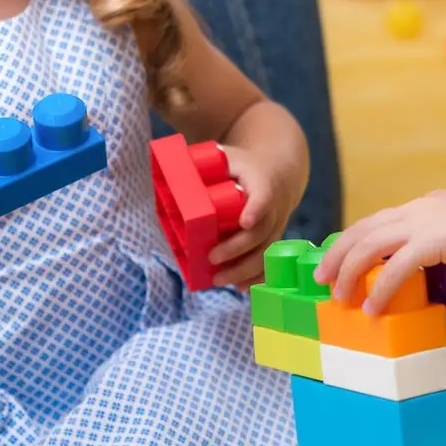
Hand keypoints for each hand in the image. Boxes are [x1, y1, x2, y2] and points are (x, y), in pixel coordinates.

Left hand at [204, 143, 293, 289]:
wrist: (276, 174)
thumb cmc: (242, 167)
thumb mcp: (227, 157)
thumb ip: (203, 164)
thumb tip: (170, 173)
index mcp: (262, 183)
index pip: (263, 196)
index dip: (256, 209)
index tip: (245, 221)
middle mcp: (273, 209)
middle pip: (261, 232)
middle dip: (237, 248)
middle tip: (212, 257)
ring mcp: (275, 228)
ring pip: (265, 252)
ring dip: (244, 269)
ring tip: (218, 280)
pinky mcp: (272, 242)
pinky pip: (269, 263)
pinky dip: (256, 277)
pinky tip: (239, 288)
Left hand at [318, 187, 445, 312]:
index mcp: (425, 207)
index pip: (379, 220)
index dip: (356, 239)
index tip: (342, 258)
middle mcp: (415, 210)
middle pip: (361, 229)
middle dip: (337, 253)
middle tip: (322, 277)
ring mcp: (420, 223)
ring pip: (367, 246)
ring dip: (347, 272)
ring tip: (337, 296)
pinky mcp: (429, 242)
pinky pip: (393, 268)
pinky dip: (378, 289)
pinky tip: (371, 307)